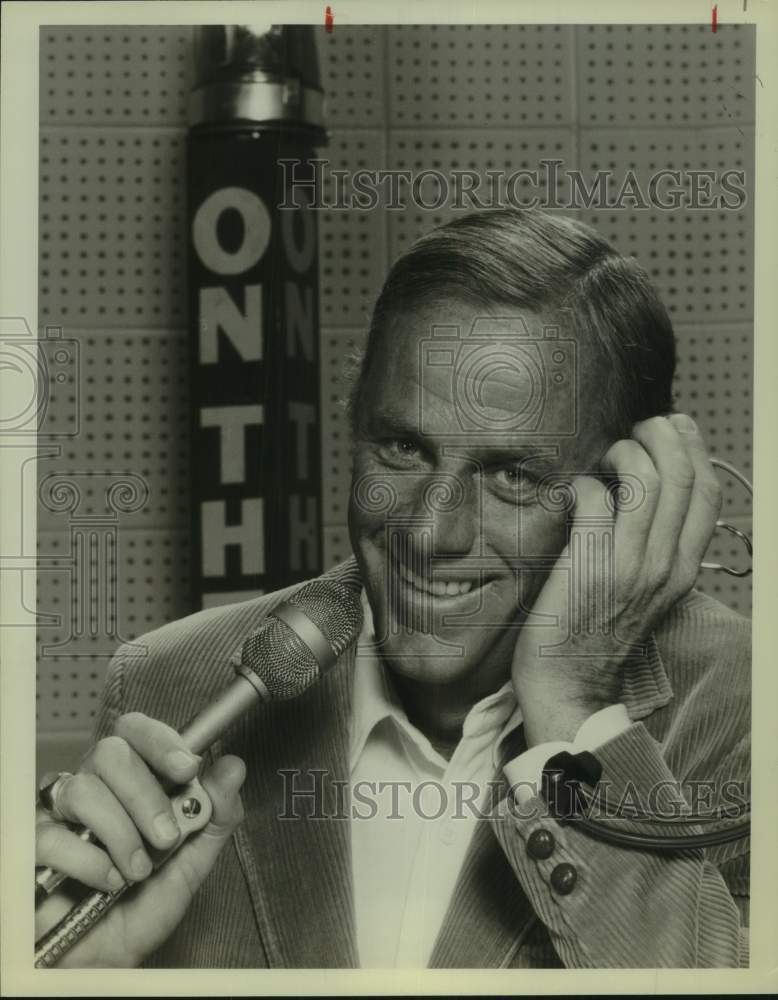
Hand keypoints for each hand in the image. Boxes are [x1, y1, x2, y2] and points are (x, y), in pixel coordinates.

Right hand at [35, 712, 245, 966]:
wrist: (110, 962)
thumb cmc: (145, 906)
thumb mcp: (193, 862)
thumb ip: (216, 814)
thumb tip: (233, 766)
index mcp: (133, 781)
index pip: (136, 732)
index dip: (160, 741)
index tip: (187, 767)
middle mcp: (94, 787)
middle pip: (111, 753)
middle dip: (146, 796)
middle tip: (166, 837)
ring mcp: (60, 814)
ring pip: (84, 789)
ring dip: (121, 833)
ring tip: (138, 871)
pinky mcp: (34, 845)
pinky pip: (54, 834)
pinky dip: (89, 860)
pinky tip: (107, 881)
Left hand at [512, 414, 721, 745]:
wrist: (568, 684)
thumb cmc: (596, 632)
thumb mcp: (644, 590)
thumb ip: (652, 545)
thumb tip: (645, 489)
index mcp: (682, 568)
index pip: (708, 493)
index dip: (694, 448)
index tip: (674, 426)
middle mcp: (664, 564)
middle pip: (681, 475)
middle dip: (660, 435)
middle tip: (634, 430)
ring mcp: (629, 565)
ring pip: (645, 479)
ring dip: (623, 451)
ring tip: (603, 458)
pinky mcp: (589, 565)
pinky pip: (595, 498)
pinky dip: (583, 482)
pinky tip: (572, 490)